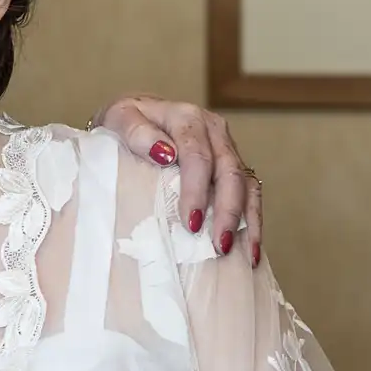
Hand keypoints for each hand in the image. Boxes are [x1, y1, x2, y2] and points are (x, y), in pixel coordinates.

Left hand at [92, 94, 263, 266]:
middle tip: (219, 245)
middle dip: (227, 211)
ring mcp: (225, 148)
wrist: (131, 116)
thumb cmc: (123, 123)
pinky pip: (248, 192)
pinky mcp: (230, 165)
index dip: (197, 190)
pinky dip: (252, 220)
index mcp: (187, 119)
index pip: (198, 156)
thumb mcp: (118, 118)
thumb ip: (137, 133)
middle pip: (229, 172)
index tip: (191, 223)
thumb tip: (165, 154)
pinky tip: (251, 248)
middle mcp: (213, 131)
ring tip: (245, 253)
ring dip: (247, 220)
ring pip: (246, 184)